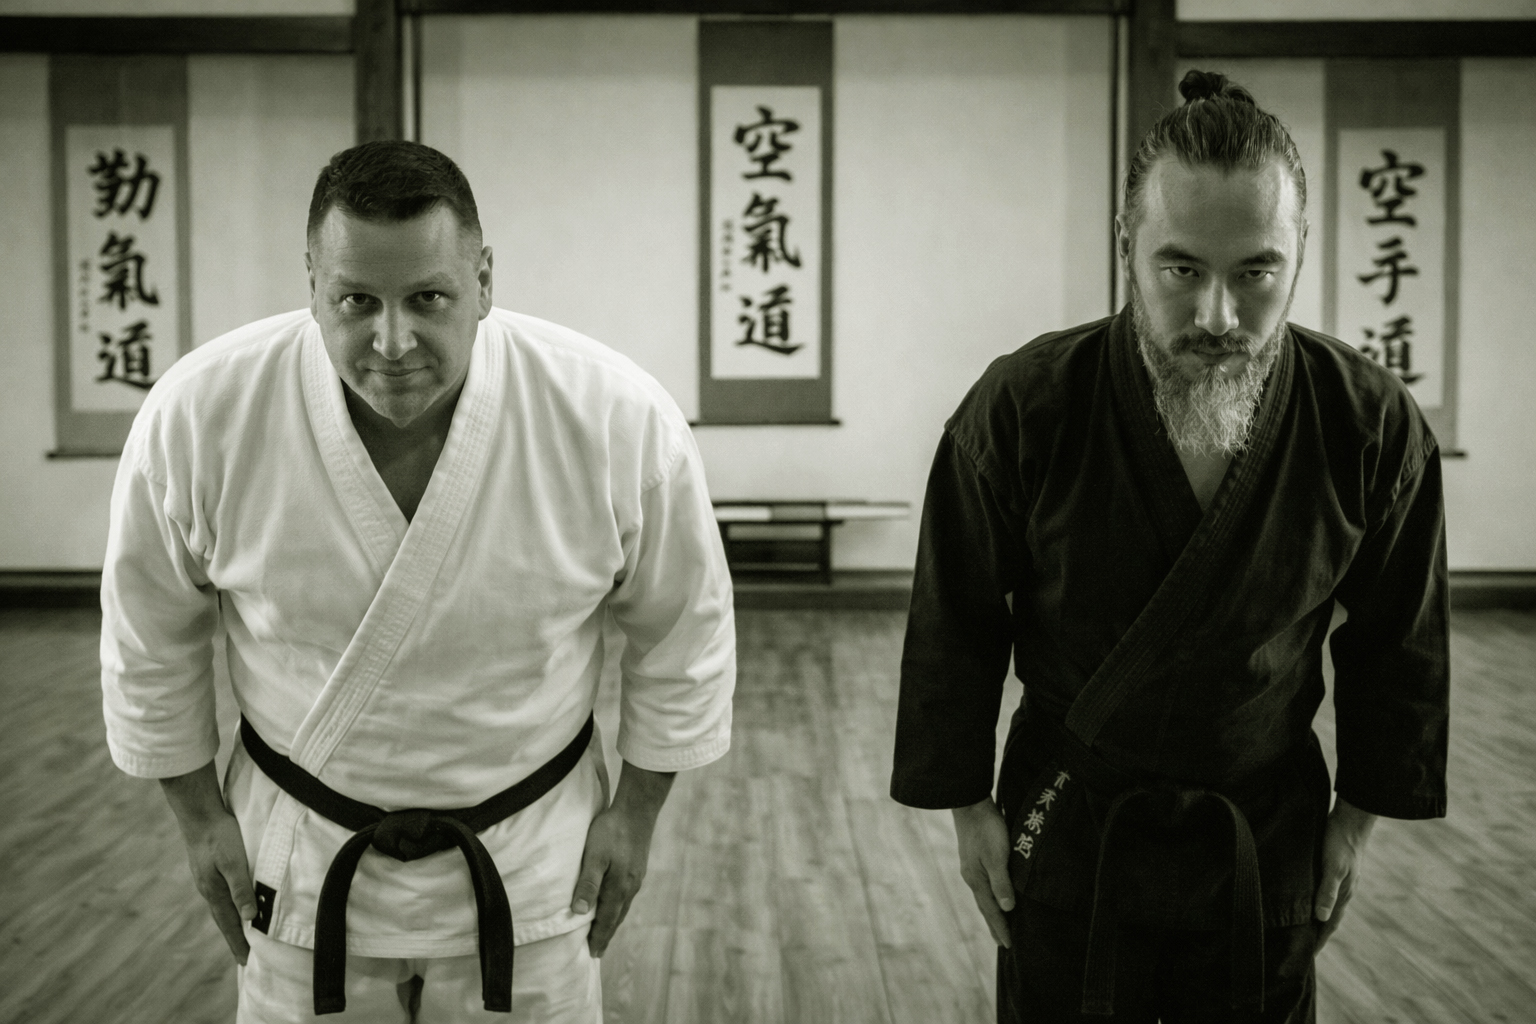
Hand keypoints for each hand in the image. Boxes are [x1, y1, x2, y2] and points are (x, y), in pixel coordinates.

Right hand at [160, 761, 255, 964]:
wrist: (199, 812)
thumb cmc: (219, 836)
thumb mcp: (234, 862)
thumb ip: (241, 888)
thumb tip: (249, 918)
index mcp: (214, 891)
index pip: (230, 924)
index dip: (239, 943)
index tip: (247, 962)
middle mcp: (209, 889)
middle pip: (225, 919)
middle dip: (235, 938)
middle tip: (245, 957)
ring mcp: (207, 879)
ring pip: (223, 907)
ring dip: (232, 923)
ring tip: (241, 936)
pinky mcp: (210, 868)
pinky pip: (222, 894)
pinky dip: (230, 905)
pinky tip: (233, 904)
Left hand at [570, 761, 674, 956]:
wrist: (637, 809)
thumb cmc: (612, 831)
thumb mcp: (594, 856)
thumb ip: (588, 884)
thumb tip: (579, 912)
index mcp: (619, 887)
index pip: (606, 919)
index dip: (598, 937)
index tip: (592, 954)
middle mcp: (630, 886)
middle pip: (616, 917)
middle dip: (606, 934)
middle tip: (598, 951)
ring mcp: (636, 877)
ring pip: (623, 907)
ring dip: (613, 921)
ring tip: (605, 932)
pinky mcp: (637, 868)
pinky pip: (626, 895)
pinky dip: (618, 907)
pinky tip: (615, 903)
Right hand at [952, 797, 1015, 947]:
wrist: (970, 804)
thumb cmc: (986, 829)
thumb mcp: (996, 855)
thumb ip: (1001, 882)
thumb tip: (1007, 909)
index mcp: (977, 880)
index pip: (992, 910)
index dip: (1000, 928)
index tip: (1008, 945)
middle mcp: (972, 877)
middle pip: (985, 907)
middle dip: (994, 925)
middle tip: (1002, 943)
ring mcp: (971, 868)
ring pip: (983, 896)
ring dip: (991, 912)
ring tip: (998, 923)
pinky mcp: (973, 859)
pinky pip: (983, 886)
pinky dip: (989, 897)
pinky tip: (992, 894)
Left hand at [1313, 795, 1377, 951]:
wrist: (1350, 819)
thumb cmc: (1340, 842)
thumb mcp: (1333, 867)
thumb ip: (1327, 891)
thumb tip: (1321, 918)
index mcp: (1342, 895)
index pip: (1328, 925)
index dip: (1318, 941)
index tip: (1306, 957)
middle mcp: (1341, 892)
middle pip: (1327, 919)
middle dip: (1315, 934)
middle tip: (1299, 949)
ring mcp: (1337, 881)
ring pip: (1324, 906)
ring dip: (1313, 919)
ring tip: (1299, 930)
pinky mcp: (1330, 870)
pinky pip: (1321, 892)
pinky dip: (1313, 902)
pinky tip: (1304, 901)